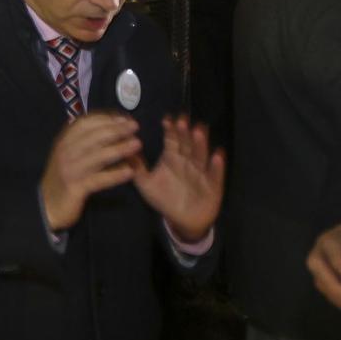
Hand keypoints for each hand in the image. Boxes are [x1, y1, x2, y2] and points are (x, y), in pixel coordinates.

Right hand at [39, 111, 141, 232]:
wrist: (47, 205)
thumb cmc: (64, 178)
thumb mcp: (69, 156)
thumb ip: (84, 143)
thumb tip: (110, 128)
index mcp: (64, 142)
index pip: (84, 124)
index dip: (105, 119)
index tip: (124, 118)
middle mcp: (65, 153)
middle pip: (93, 137)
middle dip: (116, 129)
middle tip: (135, 126)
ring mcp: (70, 170)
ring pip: (97, 156)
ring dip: (119, 148)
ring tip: (137, 144)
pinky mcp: (75, 188)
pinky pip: (98, 179)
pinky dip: (115, 175)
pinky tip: (129, 172)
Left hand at [128, 114, 223, 243]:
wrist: (182, 220)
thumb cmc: (164, 198)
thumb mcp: (145, 183)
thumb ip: (135, 167)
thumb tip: (123, 149)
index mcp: (172, 157)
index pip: (171, 139)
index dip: (170, 129)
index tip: (167, 119)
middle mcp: (187, 160)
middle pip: (186, 143)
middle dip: (184, 132)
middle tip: (182, 120)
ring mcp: (201, 171)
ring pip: (200, 155)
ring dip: (200, 143)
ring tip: (198, 131)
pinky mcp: (213, 185)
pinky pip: (215, 175)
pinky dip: (216, 166)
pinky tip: (217, 155)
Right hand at [307, 220, 340, 313]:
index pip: (333, 248)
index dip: (340, 265)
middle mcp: (325, 246)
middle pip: (316, 265)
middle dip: (334, 286)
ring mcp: (322, 260)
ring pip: (319, 279)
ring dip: (335, 296)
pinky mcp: (324, 274)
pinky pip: (324, 287)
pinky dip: (336, 299)